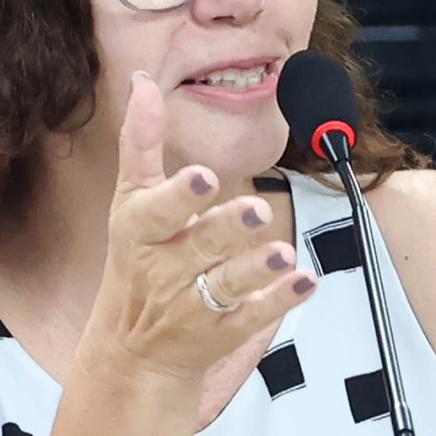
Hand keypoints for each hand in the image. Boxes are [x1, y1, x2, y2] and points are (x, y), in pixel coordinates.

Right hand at [88, 71, 315, 380]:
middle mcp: (166, 269)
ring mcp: (194, 303)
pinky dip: (280, 300)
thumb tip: (142, 82)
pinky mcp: (222, 332)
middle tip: (257, 210)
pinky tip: (305, 280)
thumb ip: (140, 144)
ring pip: (229, 283)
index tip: (204, 176)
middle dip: (228, 228)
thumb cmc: (137, 263)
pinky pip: (254, 316)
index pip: (157, 211)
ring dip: (257, 268)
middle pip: (200, 245)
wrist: (133, 353)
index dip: (180, 195)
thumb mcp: (131, 203)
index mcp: (141, 231)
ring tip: (282, 253)